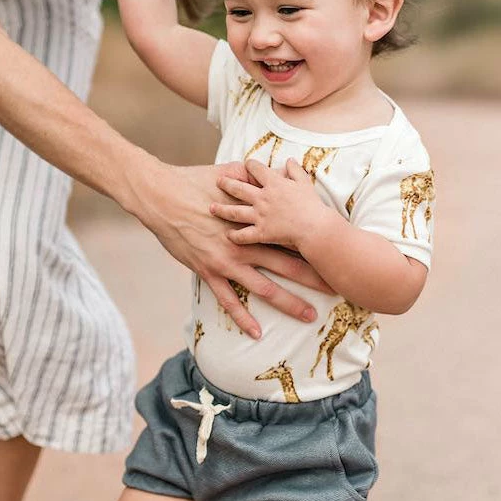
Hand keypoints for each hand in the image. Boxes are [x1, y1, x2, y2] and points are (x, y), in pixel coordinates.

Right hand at [132, 158, 330, 337]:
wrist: (163, 196)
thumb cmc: (194, 182)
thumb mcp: (228, 174)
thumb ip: (252, 176)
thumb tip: (269, 166)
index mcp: (254, 222)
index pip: (291, 236)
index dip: (314, 246)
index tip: (335, 254)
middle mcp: (246, 245)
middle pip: (288, 265)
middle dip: (314, 278)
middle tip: (337, 289)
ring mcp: (227, 262)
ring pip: (265, 288)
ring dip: (289, 303)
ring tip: (309, 316)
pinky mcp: (208, 272)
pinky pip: (229, 301)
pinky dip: (243, 318)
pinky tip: (257, 334)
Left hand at [211, 158, 329, 250]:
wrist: (315, 227)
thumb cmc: (312, 205)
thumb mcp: (305, 182)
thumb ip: (295, 170)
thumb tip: (289, 159)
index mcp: (273, 183)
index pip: (255, 168)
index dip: (249, 165)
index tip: (245, 164)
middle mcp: (262, 197)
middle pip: (238, 188)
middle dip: (226, 183)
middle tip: (218, 182)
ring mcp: (259, 215)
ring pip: (234, 212)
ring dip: (221, 210)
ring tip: (211, 208)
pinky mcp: (261, 232)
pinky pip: (243, 235)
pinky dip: (234, 236)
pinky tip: (228, 235)